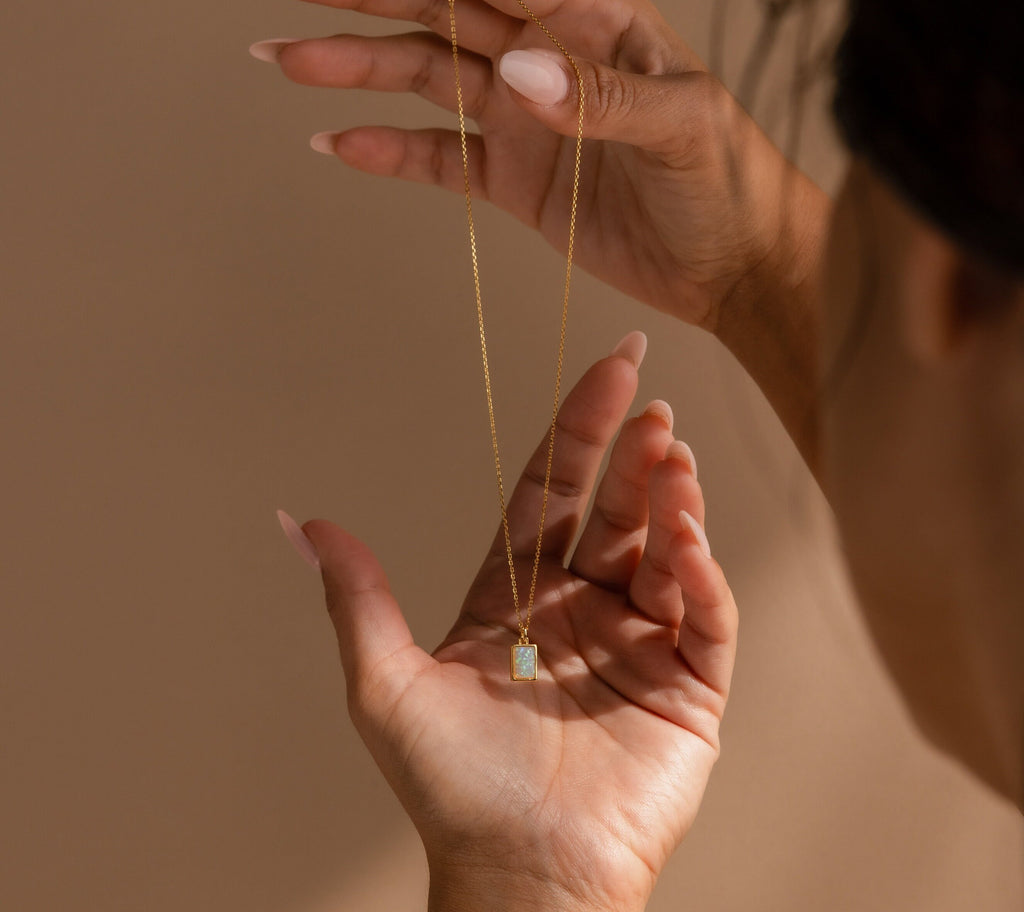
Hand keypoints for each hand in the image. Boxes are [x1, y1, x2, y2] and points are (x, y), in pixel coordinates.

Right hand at [251, 0, 822, 335]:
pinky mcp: (514, 180)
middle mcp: (549, 58)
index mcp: (595, 18)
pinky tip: (341, 142)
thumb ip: (602, 96)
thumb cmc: (729, 183)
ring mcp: (525, 121)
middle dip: (372, 0)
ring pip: (429, 80)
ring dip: (360, 70)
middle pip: (446, 13)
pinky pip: (441, 161)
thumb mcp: (684, 125)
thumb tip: (519, 72)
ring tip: (291, 61)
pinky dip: (391, 153)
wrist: (731, 266)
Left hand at [292, 331, 736, 911]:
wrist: (522, 878)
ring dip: (673, 503)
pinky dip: (704, 576)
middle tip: (652, 403)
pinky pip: (706, 618)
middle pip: (613, 512)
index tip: (611, 370)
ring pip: (667, 554)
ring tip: (674, 458)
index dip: (578, 430)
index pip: (552, 494)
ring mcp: (638, 646)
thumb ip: (357, 600)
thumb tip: (301, 522)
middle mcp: (579, 611)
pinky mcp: (688, 689)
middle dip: (634, 454)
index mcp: (516, 599)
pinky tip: (691, 541)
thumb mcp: (386, 686)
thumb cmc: (452, 788)